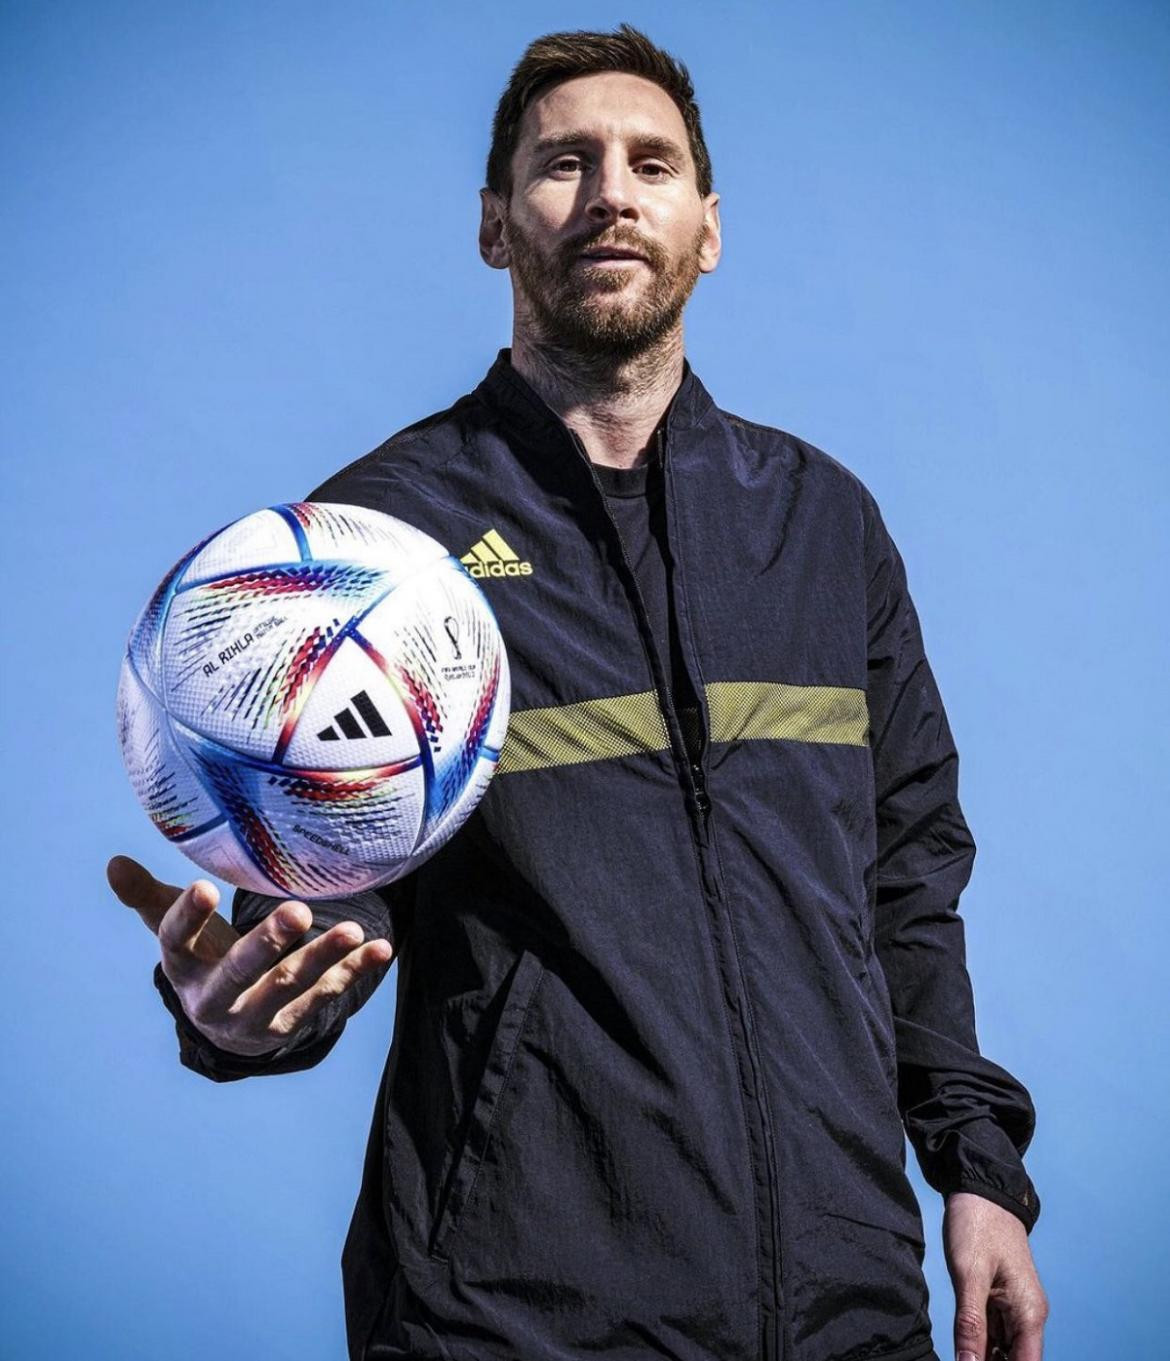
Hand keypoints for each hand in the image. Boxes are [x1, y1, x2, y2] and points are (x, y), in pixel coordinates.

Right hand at [107, 854, 394, 1056]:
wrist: (228, 1028)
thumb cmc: (203, 960)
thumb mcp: (175, 934)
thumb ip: (148, 899)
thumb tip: (114, 863)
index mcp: (182, 968)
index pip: (177, 942)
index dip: (188, 918)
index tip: (204, 888)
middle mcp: (217, 997)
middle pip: (240, 971)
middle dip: (268, 944)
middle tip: (297, 911)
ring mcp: (257, 1015)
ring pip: (291, 986)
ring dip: (323, 957)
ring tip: (355, 928)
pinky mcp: (293, 1022)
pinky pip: (326, 995)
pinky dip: (354, 971)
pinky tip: (381, 948)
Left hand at [943, 1190, 1048, 1360]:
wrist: (981, 1190)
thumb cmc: (978, 1225)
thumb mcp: (969, 1274)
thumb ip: (970, 1324)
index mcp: (1029, 1315)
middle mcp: (1027, 1317)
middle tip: (958, 1358)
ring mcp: (1014, 1309)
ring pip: (1001, 1350)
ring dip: (981, 1356)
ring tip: (956, 1354)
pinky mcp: (999, 1300)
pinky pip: (992, 1333)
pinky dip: (978, 1343)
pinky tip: (960, 1347)